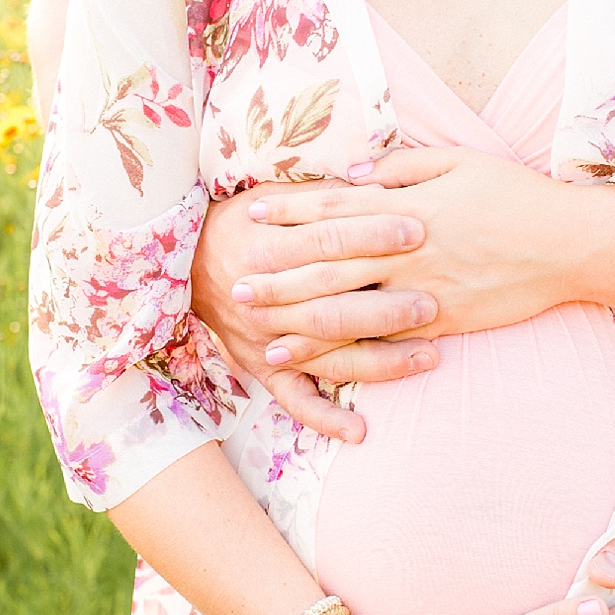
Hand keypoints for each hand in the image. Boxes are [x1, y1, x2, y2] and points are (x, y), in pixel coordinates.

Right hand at [190, 179, 442, 442]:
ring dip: (380, 362)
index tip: (416, 230)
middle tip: (434, 303)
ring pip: (327, 357)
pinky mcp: (263, 368)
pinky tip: (361, 431)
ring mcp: (266, 340)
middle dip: (388, 306)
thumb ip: (321, 194)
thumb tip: (377, 183)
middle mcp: (266, 300)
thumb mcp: (272, 195)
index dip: (372, 235)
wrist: (181, 261)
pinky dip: (326, 419)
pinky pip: (295, 401)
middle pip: (335, 304)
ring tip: (429, 356)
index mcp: (267, 248)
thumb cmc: (238, 221)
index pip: (328, 242)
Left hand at [235, 147, 579, 347]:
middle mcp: (406, 251)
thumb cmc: (515, 195)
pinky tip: (319, 364)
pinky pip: (385, 341)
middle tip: (235, 284)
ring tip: (260, 332)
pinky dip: (347, 354)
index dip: (289, 212)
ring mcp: (422, 291)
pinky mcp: (441, 322)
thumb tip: (350, 171)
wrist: (568, 244)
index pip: (334, 208)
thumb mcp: (459, 160)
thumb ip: (401, 164)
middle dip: (278, 274)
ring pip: (348, 309)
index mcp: (406, 206)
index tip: (250, 215)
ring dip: (300, 322)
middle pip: (327, 265)